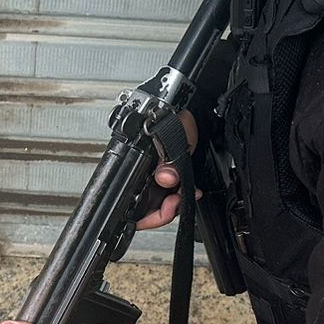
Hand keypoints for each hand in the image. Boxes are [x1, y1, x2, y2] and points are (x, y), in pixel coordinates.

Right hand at [135, 110, 200, 231]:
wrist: (191, 108)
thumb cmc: (177, 116)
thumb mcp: (175, 137)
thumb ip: (169, 160)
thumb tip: (165, 178)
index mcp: (136, 163)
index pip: (132, 202)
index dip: (148, 215)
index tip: (166, 211)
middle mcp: (142, 171)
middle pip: (145, 207)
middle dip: (163, 211)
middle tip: (176, 204)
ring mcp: (154, 174)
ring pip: (159, 203)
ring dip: (174, 204)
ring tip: (185, 196)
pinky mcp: (166, 174)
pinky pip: (170, 194)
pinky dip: (180, 196)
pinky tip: (190, 191)